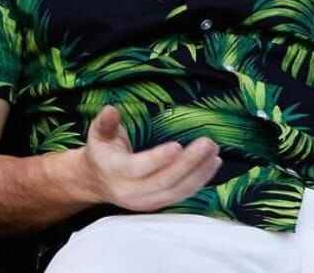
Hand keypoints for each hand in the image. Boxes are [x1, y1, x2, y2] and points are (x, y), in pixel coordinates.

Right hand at [77, 105, 221, 211]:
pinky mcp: (158, 204)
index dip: (158, 159)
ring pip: (177, 191)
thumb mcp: (98, 134)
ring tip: (215, 153)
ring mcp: (145, 201)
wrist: (99, 182)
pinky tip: (212, 164)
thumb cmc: (102, 152)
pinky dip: (199, 181)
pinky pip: (182, 195)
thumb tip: (111, 109)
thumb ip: (105, 122)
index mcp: (114, 171)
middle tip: (208, 143)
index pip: (137, 168)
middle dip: (189, 163)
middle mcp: (130, 191)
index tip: (177, 146)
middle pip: (164, 181)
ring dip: (199, 173)